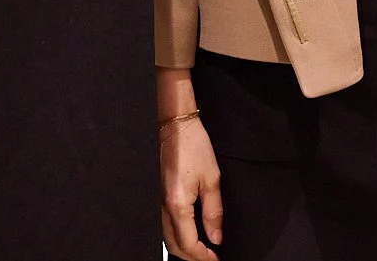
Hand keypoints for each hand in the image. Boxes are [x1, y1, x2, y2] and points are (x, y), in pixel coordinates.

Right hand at [160, 116, 221, 260]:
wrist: (176, 127)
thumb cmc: (193, 146)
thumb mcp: (212, 179)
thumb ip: (214, 212)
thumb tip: (216, 236)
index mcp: (178, 204)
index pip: (188, 243)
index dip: (203, 256)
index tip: (216, 258)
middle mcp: (165, 206)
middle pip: (174, 246)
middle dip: (192, 256)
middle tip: (210, 257)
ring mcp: (160, 202)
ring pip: (168, 237)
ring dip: (184, 247)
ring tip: (203, 248)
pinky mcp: (161, 196)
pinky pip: (166, 224)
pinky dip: (178, 235)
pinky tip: (191, 232)